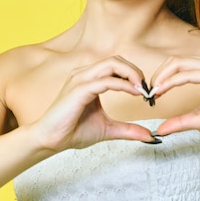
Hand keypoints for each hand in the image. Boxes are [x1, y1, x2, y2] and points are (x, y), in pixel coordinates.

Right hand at [31, 56, 153, 151]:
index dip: (134, 75)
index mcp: (89, 79)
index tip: (146, 92)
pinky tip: (134, 94)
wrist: (50, 141)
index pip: (116, 65)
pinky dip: (123, 85)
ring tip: (142, 90)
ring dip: (131, 74)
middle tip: (147, 89)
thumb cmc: (72, 131)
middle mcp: (84, 74)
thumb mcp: (108, 129)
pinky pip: (105, 81)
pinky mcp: (78, 90)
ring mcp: (80, 80)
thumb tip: (149, 136)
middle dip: (135, 72)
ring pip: (111, 64)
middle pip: (116, 60)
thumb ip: (128, 130)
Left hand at [150, 55, 199, 136]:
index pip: (175, 66)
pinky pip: (187, 74)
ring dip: (161, 78)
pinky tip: (162, 92)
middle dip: (157, 76)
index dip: (160, 78)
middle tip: (147, 93)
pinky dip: (171, 82)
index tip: (150, 95)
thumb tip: (160, 130)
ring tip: (152, 93)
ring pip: (177, 64)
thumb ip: (180, 122)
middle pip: (173, 61)